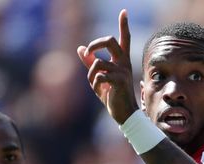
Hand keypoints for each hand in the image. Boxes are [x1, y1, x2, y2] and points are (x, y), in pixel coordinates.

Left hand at [77, 9, 138, 123]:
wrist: (123, 113)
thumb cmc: (112, 95)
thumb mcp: (99, 77)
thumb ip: (90, 63)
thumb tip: (79, 48)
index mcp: (121, 60)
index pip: (124, 39)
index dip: (124, 25)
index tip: (123, 11)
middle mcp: (124, 63)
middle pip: (109, 41)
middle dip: (95, 44)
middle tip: (87, 52)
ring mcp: (123, 71)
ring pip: (98, 62)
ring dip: (90, 74)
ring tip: (95, 85)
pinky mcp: (119, 81)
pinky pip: (99, 75)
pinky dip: (95, 83)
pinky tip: (101, 91)